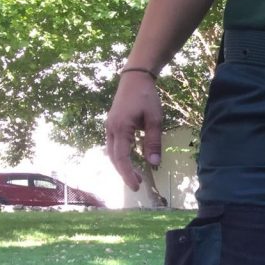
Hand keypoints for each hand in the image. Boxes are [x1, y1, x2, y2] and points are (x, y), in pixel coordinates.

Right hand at [105, 71, 162, 190]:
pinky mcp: (112, 125)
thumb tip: (154, 164)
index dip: (127, 173)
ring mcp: (110, 127)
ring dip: (122, 165)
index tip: (135, 186)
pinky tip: (130, 161)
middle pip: (114, 157)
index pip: (122, 157)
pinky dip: (120, 156)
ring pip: (112, 152)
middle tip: (138, 185)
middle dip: (125, 172)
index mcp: (120, 128)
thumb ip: (154, 141)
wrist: (134, 78)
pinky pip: (113, 145)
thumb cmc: (147, 97)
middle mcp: (111, 129)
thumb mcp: (155, 119)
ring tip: (136, 176)